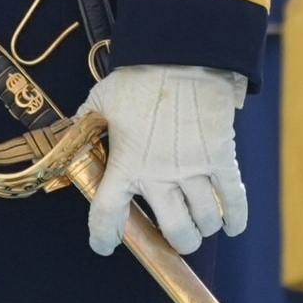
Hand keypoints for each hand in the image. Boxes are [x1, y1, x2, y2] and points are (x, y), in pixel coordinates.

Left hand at [79, 63, 246, 255]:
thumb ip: (85, 125)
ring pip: (205, 220)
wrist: (180, 57)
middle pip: (175, 230)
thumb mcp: (98, 102)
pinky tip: (231, 226)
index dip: (104, 235)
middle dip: (176, 242)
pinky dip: (235, 218)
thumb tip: (68, 135)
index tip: (103, 245)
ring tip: (199, 225)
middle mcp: (161, 174)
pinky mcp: (223, 159)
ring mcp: (195, 169)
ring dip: (203, 228)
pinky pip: (234, 200)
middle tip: (174, 237)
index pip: (108, 212)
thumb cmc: (136, 79)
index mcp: (126, 163)